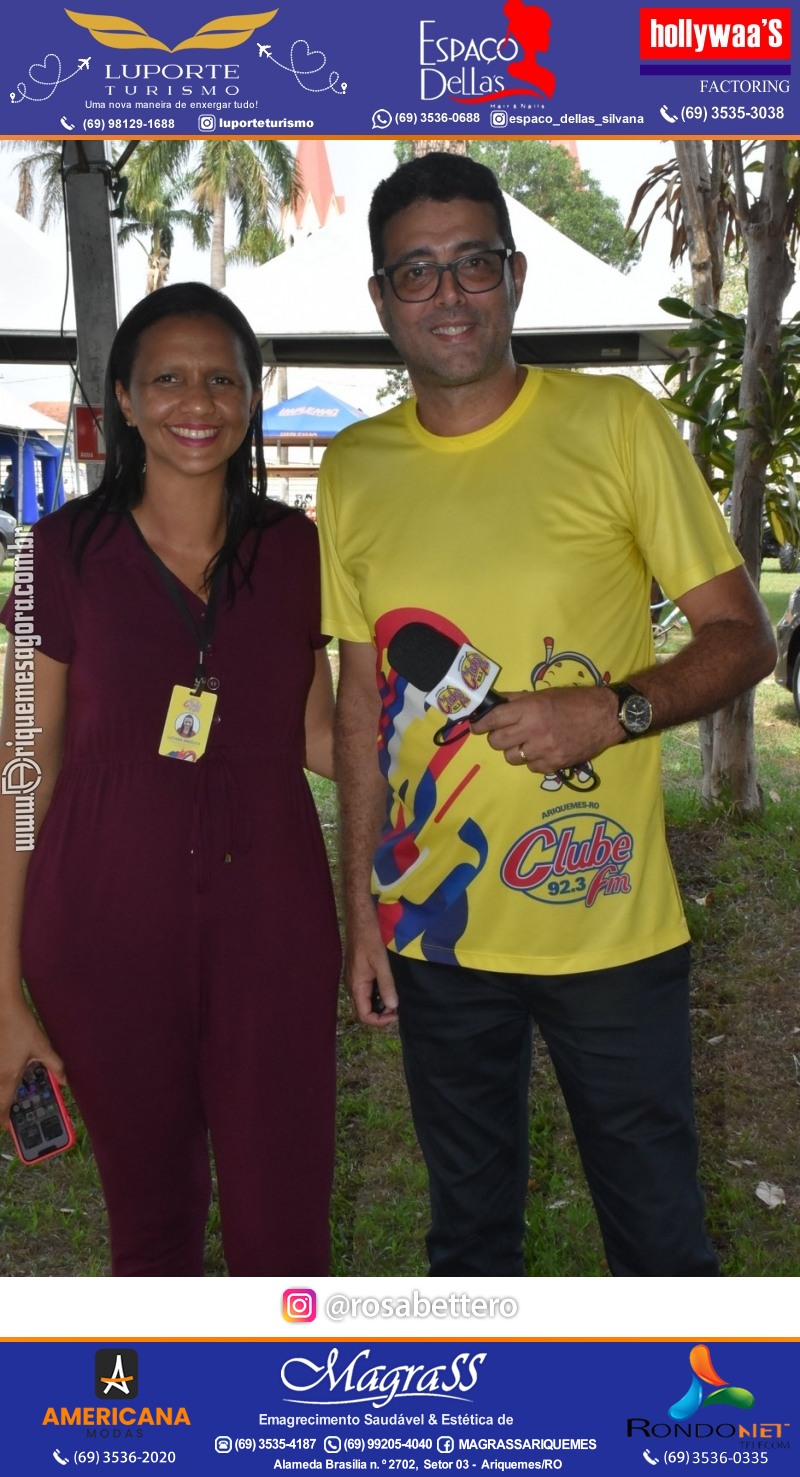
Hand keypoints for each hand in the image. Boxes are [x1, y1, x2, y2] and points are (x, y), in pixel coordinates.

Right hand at [0, 996, 65, 1126]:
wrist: (5, 1008)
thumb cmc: (22, 1026)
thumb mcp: (43, 1047)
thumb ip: (55, 1066)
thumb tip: (64, 1080)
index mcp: (9, 1076)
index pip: (2, 1106)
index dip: (4, 1120)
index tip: (8, 1126)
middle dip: (1, 1109)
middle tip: (9, 1114)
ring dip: (0, 1094)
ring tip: (9, 1096)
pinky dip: (0, 1081)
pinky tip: (6, 1077)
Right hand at [345, 911, 398, 1027]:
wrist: (360, 918)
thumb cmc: (370, 938)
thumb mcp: (381, 962)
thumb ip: (387, 985)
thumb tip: (392, 1006)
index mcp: (356, 986)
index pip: (364, 1015)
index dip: (380, 1021)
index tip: (396, 1014)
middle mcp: (352, 985)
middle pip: (363, 1010)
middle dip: (380, 1014)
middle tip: (397, 1008)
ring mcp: (355, 977)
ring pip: (365, 1000)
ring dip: (379, 1003)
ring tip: (395, 998)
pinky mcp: (358, 971)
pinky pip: (366, 989)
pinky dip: (377, 993)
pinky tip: (389, 985)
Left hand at [471, 686, 622, 771]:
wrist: (606, 717)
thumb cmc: (575, 701)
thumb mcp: (544, 694)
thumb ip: (518, 700)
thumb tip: (494, 703)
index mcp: (529, 709)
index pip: (494, 719)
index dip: (480, 725)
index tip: (476, 727)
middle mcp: (533, 730)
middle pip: (497, 743)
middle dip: (497, 738)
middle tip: (505, 734)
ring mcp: (544, 750)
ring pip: (512, 758)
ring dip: (515, 751)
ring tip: (526, 743)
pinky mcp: (554, 764)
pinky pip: (531, 768)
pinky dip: (533, 761)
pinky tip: (543, 751)